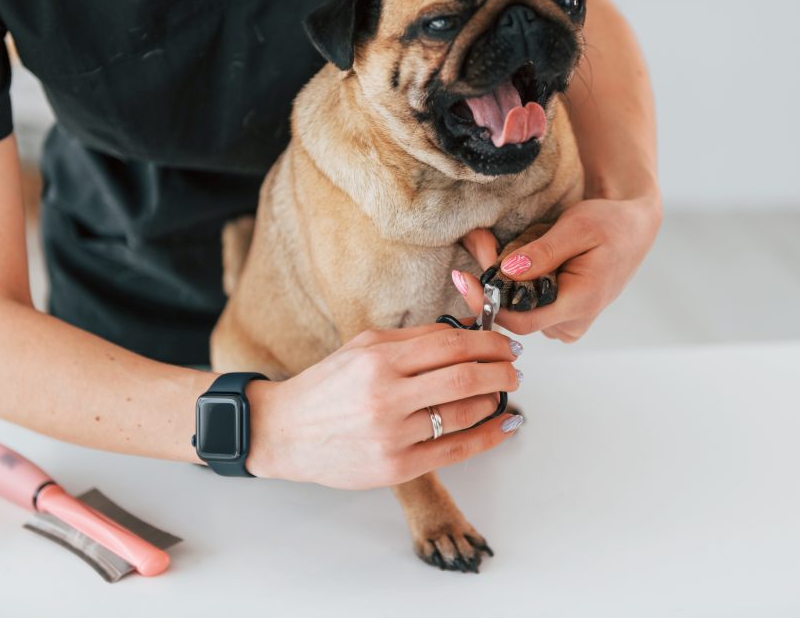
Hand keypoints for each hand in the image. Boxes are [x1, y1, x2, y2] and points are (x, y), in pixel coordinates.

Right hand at [244, 322, 523, 488]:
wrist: (285, 431)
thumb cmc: (326, 386)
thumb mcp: (363, 347)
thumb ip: (413, 338)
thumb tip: (466, 333)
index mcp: (379, 359)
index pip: (451, 345)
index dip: (489, 342)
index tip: (505, 343)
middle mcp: (386, 396)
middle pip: (465, 379)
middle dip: (501, 371)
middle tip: (514, 367)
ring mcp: (392, 435)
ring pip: (463, 414)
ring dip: (494, 400)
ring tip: (502, 392)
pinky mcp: (395, 468)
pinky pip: (455, 451)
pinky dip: (488, 436)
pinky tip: (505, 424)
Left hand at [453, 196, 660, 341]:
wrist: (632, 229)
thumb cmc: (610, 224)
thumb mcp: (577, 227)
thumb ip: (543, 252)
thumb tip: (507, 271)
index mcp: (580, 303)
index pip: (520, 320)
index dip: (487, 302)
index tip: (463, 279)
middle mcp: (572, 323)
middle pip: (513, 312)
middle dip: (494, 277)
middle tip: (481, 239)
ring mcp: (565, 323)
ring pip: (517, 306)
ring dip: (508, 276)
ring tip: (524, 241)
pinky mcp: (559, 316)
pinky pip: (526, 303)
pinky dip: (519, 280)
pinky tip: (530, 257)